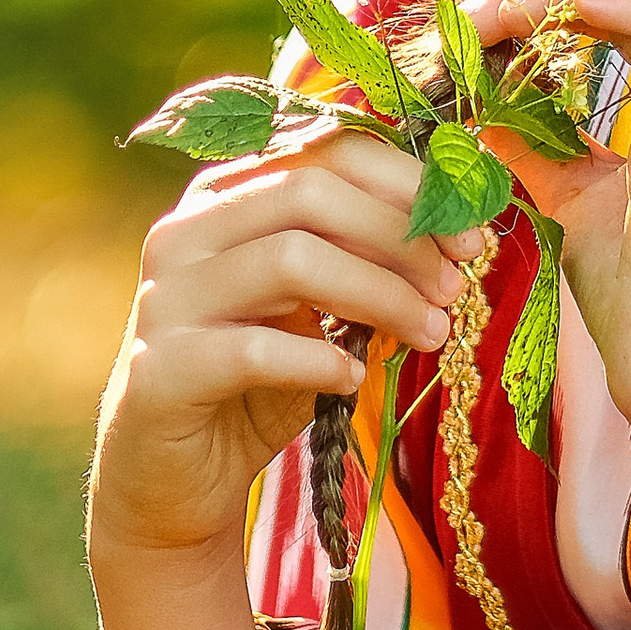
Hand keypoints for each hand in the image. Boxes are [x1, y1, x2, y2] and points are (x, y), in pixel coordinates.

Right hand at [89, 126, 463, 562]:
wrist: (173, 479)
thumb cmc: (259, 380)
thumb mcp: (318, 306)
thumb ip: (363, 258)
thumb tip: (458, 235)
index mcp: (224, 196)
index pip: (324, 151)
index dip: (409, 184)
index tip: (471, 234)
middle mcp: (184, 232)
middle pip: (310, 193)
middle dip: (400, 237)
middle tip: (453, 288)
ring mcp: (164, 299)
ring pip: (289, 260)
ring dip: (379, 295)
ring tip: (429, 333)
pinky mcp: (159, 370)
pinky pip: (256, 350)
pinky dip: (321, 362)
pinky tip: (353, 380)